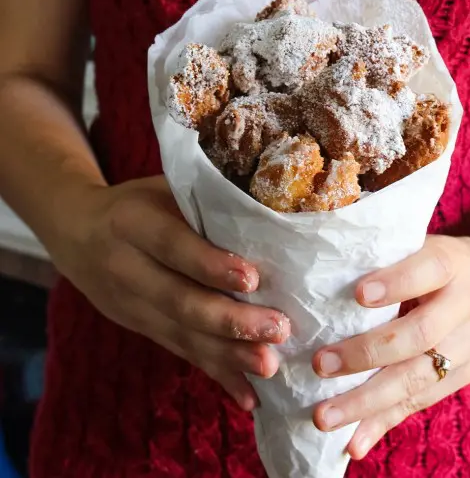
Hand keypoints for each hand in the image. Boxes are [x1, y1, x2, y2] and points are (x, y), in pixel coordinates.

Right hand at [48, 175, 289, 411]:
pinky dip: (215, 375)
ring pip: (181, 334)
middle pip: (178, 300)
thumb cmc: (136, 204)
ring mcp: (130, 306)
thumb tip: (267, 217)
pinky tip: (246, 396)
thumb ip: (202, 201)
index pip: (173, 246)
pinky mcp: (141, 328)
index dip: (210, 264)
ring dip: (227, 355)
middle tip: (277, 329)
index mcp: (132, 223)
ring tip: (268, 365)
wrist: (77, 233)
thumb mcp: (161, 188)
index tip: (251, 279)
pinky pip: (179, 352)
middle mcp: (126, 268)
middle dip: (228, 319)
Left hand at [312, 235, 469, 458]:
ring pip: (417, 378)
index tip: (358, 294)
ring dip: (368, 401)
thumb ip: (397, 257)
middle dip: (367, 353)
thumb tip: (332, 272)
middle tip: (321, 364)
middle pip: (419, 334)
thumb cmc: (460, 263)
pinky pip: (422, 401)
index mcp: (452, 264)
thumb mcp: (438, 246)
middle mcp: (464, 306)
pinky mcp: (466, 376)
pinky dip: (385, 422)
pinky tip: (354, 442)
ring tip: (325, 416)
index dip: (395, 283)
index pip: (428, 270)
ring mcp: (468, 346)